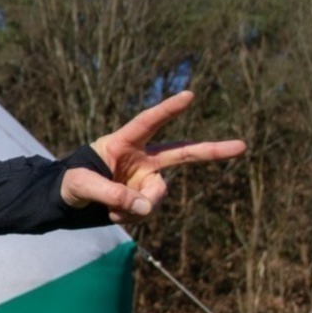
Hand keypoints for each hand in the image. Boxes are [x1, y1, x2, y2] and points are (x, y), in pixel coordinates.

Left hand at [61, 91, 246, 226]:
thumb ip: (111, 194)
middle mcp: (141, 158)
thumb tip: (145, 208)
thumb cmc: (70, 183)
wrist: (69, 200)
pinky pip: (148, 210)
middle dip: (212, 151)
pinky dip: (133, 217)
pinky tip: (116, 215)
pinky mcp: (146, 196)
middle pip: (181, 153)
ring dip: (139, 207)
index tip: (189, 95)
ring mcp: (146, 178)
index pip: (147, 123)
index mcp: (122, 143)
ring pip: (158, 195)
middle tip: (242, 146)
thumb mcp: (81, 186)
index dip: (167, 110)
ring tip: (111, 211)